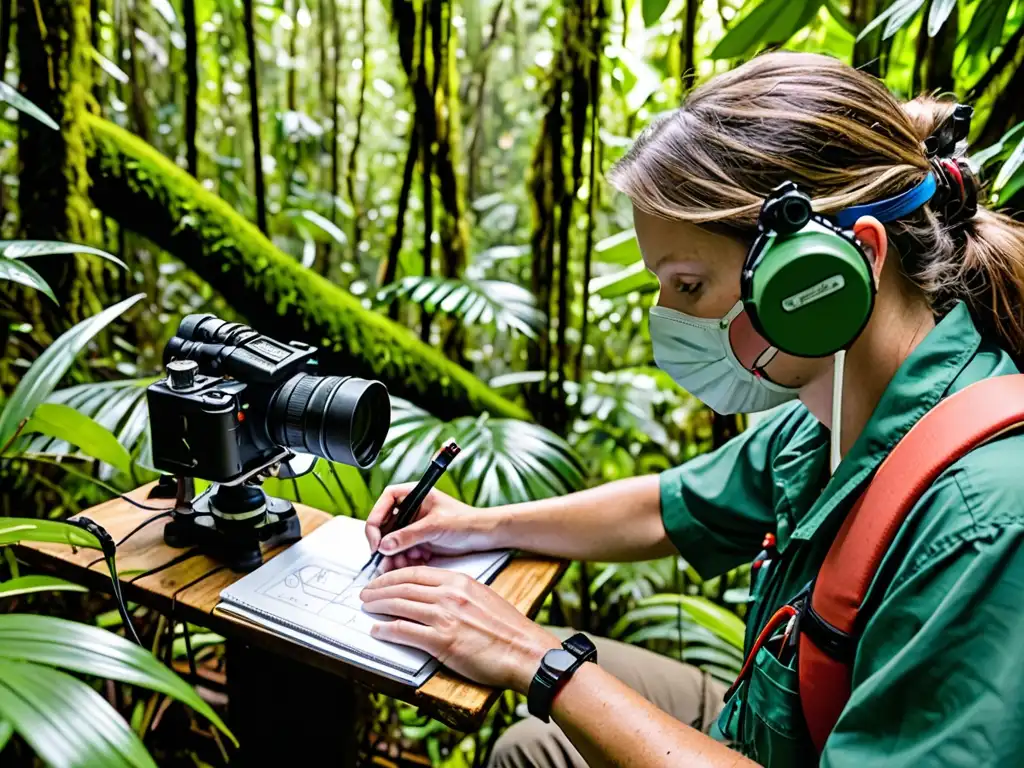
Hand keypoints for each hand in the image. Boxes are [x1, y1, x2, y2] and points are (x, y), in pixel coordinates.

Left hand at [360, 566, 558, 692]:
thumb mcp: (483, 598)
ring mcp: (445, 617)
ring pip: (400, 606)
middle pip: (403, 586)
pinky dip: (386, 630)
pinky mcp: (441, 641)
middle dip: (380, 589)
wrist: (524, 651)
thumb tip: (435, 598)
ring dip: (378, 606)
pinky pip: (404, 632)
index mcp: (459, 582)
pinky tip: (378, 631)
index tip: (382, 580)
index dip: (393, 576)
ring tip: (367, 607)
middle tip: (366, 593)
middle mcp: (449, 595)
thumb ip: (458, 594)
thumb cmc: (508, 629)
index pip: (417, 573)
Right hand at [364, 485, 502, 571]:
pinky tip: (413, 564)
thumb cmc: (465, 521)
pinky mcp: (417, 542)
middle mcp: (410, 509)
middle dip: (384, 544)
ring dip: (393, 556)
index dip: (376, 519)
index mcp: (413, 494)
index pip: (385, 500)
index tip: (376, 541)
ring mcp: (413, 526)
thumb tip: (385, 545)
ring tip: (402, 565)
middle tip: (384, 561)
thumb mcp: (435, 526)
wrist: (483, 536)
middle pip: (384, 525)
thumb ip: (409, 535)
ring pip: (391, 542)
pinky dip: (403, 561)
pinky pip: (402, 552)